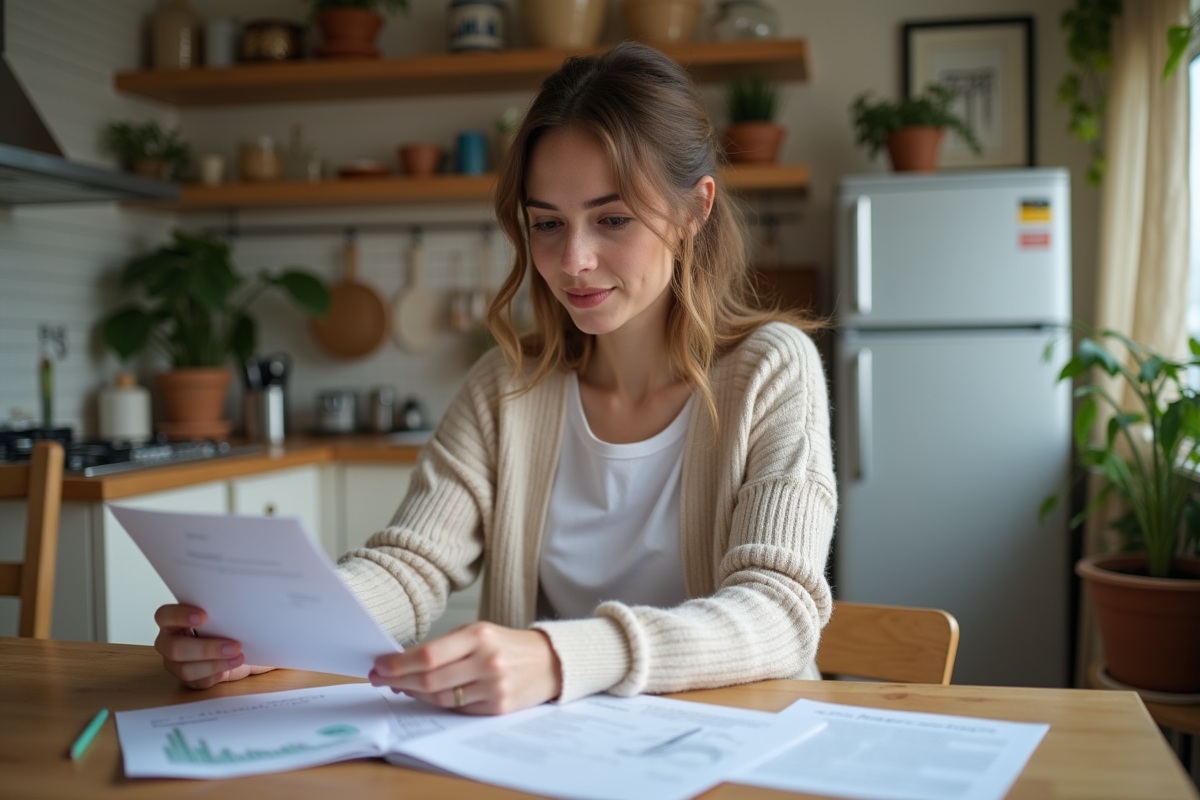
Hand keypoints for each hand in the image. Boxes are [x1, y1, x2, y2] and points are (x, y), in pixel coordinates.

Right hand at [153, 604, 275, 689]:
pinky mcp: (188, 679)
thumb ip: (220, 608)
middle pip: (174, 648)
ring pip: (186, 669)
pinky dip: (217, 673)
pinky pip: (198, 681)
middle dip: (206, 648)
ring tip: (238, 657)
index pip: (164, 616)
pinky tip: (231, 666)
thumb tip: (239, 599)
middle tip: (233, 645)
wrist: (238, 648)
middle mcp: (169, 642)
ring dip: (215, 663)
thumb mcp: (223, 614)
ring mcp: (175, 663)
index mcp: (172, 621)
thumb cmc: (226, 626)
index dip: (179, 616)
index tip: (204, 616)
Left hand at [370, 622, 561, 714]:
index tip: (379, 665)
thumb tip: (404, 662)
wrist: (550, 662)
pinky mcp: (498, 707)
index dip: (399, 664)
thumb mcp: (480, 633)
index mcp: (479, 636)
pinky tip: (427, 696)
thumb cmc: (508, 645)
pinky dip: (438, 703)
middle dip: (398, 680)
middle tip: (380, 679)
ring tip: (400, 687)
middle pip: (430, 679)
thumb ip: (446, 646)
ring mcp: (493, 687)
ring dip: (414, 694)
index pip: (429, 654)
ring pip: (440, 698)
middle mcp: (486, 661)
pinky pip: (458, 709)